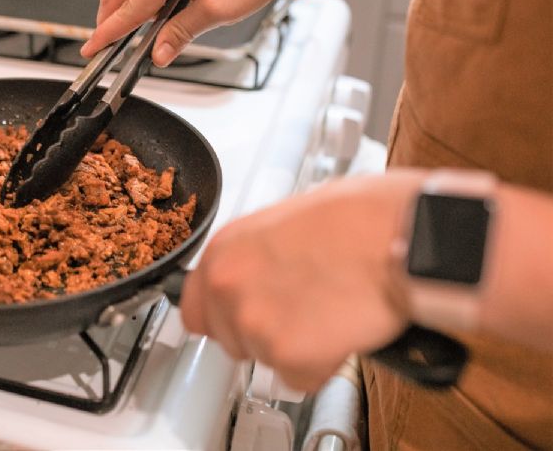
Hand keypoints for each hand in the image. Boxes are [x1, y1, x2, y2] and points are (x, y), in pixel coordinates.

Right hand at [80, 0, 294, 66]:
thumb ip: (179, 33)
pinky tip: (147, 6)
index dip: (109, 32)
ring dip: (124, 3)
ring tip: (126, 30)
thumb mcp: (215, 13)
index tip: (92, 48)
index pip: (130, 6)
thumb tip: (157, 54)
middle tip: (103, 44)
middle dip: (108, 18)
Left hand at [181, 172, 423, 390]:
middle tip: (305, 311)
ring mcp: (255, 323)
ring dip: (297, 349)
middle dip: (266, 333)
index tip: (242, 318)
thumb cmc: (361, 218)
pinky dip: (323, 366)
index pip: (194, 308)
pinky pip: (299, 379)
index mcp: (226, 249)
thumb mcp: (290, 220)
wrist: (403, 235)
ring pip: (266, 359)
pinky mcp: (289, 355)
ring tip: (331, 312)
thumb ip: (261, 254)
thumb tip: (264, 271)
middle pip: (231, 340)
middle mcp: (228, 286)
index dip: (224, 317)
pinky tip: (342, 332)